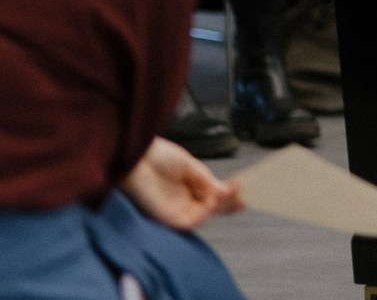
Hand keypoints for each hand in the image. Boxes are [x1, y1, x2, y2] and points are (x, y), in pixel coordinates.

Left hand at [121, 137, 243, 231]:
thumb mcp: (190, 165)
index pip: (212, 197)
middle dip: (227, 204)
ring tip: (226, 193)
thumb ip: (206, 180)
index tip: (242, 192)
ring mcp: (174, 209)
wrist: (134, 155)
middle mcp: (182, 200)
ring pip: (202, 217)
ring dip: (217, 208)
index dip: (228, 198)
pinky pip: (189, 222)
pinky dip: (204, 214)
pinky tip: (212, 201)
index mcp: (189, 186)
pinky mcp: (165, 216)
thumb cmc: (156, 156)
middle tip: (240, 196)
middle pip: (210, 209)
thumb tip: (226, 190)